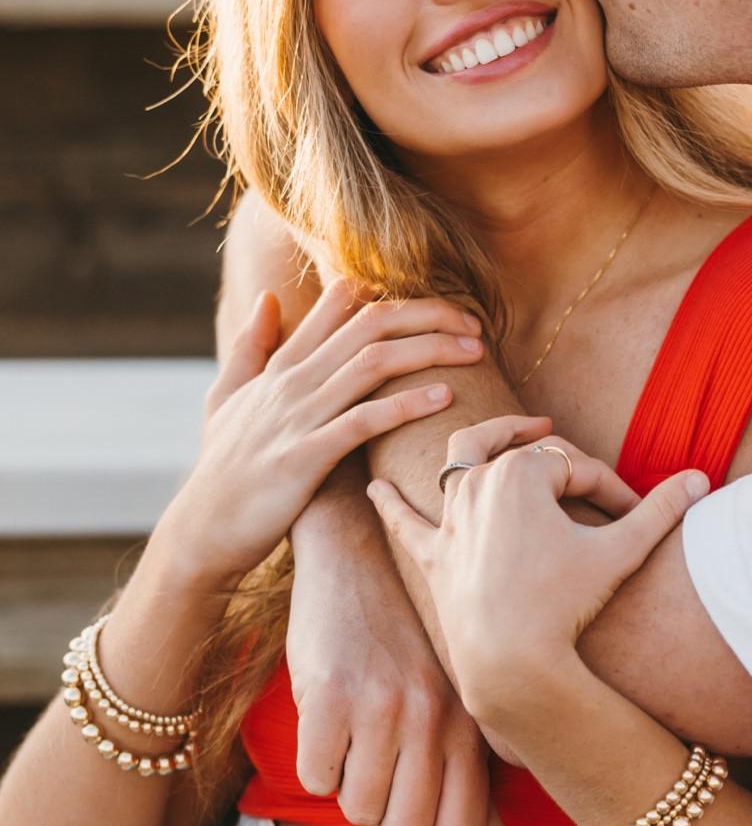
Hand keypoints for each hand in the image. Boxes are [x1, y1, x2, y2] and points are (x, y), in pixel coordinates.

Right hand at [164, 280, 480, 587]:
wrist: (202, 533)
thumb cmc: (222, 469)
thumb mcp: (225, 398)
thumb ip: (249, 347)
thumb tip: (267, 298)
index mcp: (281, 366)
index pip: (340, 304)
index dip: (394, 292)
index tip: (439, 303)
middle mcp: (291, 382)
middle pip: (370, 324)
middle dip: (429, 314)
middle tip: (474, 323)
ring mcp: (297, 418)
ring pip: (373, 363)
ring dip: (430, 351)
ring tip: (474, 351)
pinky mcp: (305, 458)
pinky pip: (363, 421)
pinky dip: (406, 404)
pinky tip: (445, 397)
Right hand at [289, 467, 513, 825]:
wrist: (356, 559)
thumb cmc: (406, 640)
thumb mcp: (451, 700)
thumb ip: (477, 782)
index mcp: (468, 719)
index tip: (413, 800)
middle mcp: (433, 715)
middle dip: (384, 820)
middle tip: (376, 776)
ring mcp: (382, 705)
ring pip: (359, 811)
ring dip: (346, 791)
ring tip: (352, 744)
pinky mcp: (330, 695)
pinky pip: (316, 778)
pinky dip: (315, 766)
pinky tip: (327, 726)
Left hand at [368, 415, 708, 744]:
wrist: (511, 661)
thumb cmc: (565, 604)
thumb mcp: (622, 551)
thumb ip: (660, 510)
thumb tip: (704, 479)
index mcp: (520, 472)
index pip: (574, 465)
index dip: (612, 487)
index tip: (636, 513)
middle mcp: (477, 485)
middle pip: (520, 453)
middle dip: (549, 453)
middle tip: (564, 451)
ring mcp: (451, 520)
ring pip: (458, 466)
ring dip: (477, 447)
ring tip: (496, 439)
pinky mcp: (434, 557)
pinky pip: (405, 522)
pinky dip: (390, 503)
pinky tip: (373, 488)